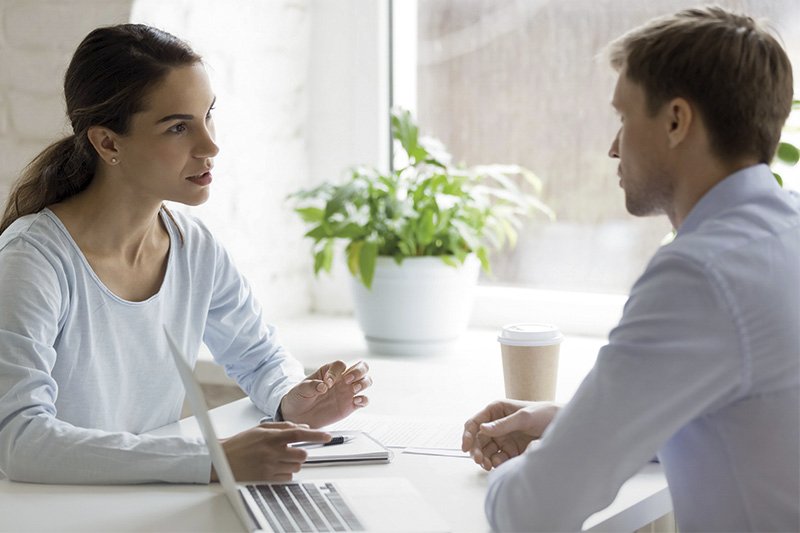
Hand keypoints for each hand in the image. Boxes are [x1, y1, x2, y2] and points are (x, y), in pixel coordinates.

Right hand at [211, 422, 330, 482]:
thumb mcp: (261, 429)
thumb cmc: (241, 443)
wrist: (221, 460)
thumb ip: (284, 427)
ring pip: (296, 467)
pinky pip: (287, 478)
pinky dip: (285, 474)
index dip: (316, 435)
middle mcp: (272, 452)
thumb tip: (304, 428)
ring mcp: (269, 467)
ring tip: (277, 459)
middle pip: (302, 455)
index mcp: (271, 436)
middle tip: (290, 451)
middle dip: (300, 453)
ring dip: (292, 463)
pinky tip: (273, 468)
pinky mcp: (267, 480)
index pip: (299, 434)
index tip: (327, 436)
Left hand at [279, 360, 371, 427]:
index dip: (336, 372)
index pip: (340, 365)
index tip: (326, 383)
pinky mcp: (350, 406)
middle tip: (348, 380)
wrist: (298, 416)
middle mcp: (342, 380)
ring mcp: (348, 392)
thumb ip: (311, 386)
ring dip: (363, 383)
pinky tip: (356, 402)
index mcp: (329, 372)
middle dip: (358, 371)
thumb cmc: (299, 398)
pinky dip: (364, 400)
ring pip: (366, 381)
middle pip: (361, 367)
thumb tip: (322, 386)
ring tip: (352, 390)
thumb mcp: (300, 389)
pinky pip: (364, 400)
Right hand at [462, 400, 559, 470]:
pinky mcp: (511, 450)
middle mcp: (496, 424)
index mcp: (496, 411)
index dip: (467, 435)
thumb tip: (482, 429)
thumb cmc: (544, 414)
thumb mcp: (524, 417)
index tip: (466, 447)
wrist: (562, 425)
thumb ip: (503, 424)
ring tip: (489, 466)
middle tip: (480, 461)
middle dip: (476, 451)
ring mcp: (503, 438)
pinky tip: (499, 465)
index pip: (475, 423)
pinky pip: (497, 458)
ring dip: (484, 459)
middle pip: (478, 440)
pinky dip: (495, 463)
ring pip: (486, 451)